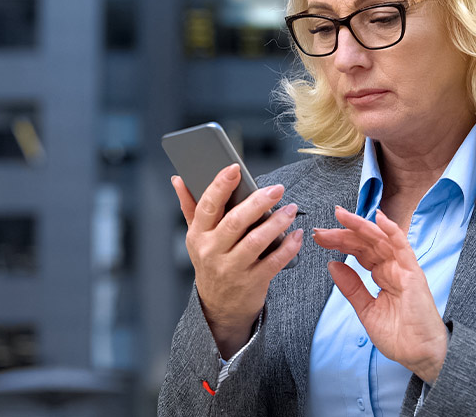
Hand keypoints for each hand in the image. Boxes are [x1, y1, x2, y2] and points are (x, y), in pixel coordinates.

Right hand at [172, 164, 303, 358]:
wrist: (219, 307)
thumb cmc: (211, 263)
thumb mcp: (196, 237)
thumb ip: (190, 207)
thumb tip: (178, 179)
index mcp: (198, 235)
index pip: (207, 206)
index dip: (220, 185)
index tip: (235, 168)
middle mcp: (212, 252)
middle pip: (235, 222)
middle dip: (258, 202)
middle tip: (277, 188)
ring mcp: (232, 269)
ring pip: (256, 241)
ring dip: (277, 223)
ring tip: (291, 209)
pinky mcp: (252, 282)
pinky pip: (273, 262)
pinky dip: (288, 247)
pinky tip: (296, 234)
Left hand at [313, 206, 448, 382]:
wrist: (418, 354)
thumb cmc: (399, 335)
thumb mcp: (366, 309)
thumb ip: (351, 287)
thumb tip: (332, 265)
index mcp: (383, 275)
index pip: (359, 251)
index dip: (340, 243)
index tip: (320, 238)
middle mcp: (393, 268)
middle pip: (366, 243)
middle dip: (343, 234)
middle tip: (322, 230)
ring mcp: (403, 269)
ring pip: (380, 239)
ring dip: (360, 226)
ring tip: (341, 216)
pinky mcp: (413, 273)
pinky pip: (403, 247)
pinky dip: (392, 231)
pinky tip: (379, 218)